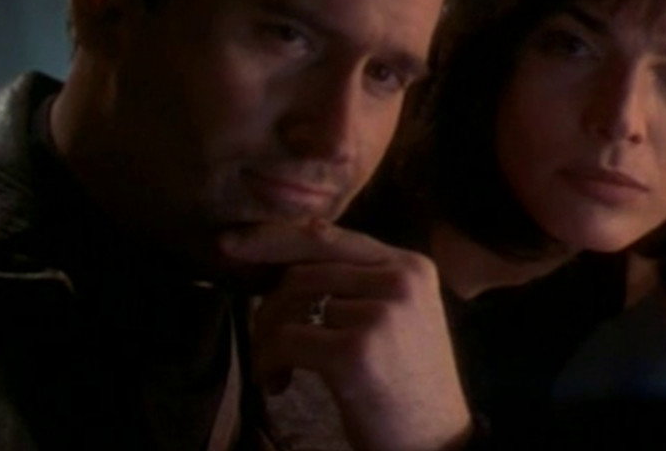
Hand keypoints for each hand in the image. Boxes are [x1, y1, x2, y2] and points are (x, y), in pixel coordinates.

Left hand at [219, 220, 471, 450]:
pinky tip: (277, 384)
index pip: (329, 235)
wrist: (436, 443)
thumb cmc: (407, 384)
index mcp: (411, 265)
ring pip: (289, 301)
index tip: (230, 244)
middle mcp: (400, 279)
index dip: (274, 237)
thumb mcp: (399, 317)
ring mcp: (380, 314)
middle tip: (263, 341)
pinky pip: (284, 340)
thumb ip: (358, 282)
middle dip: (268, 306)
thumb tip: (285, 255)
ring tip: (277, 368)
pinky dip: (267, 363)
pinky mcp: (356, 351)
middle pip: (303, 269)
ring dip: (266, 337)